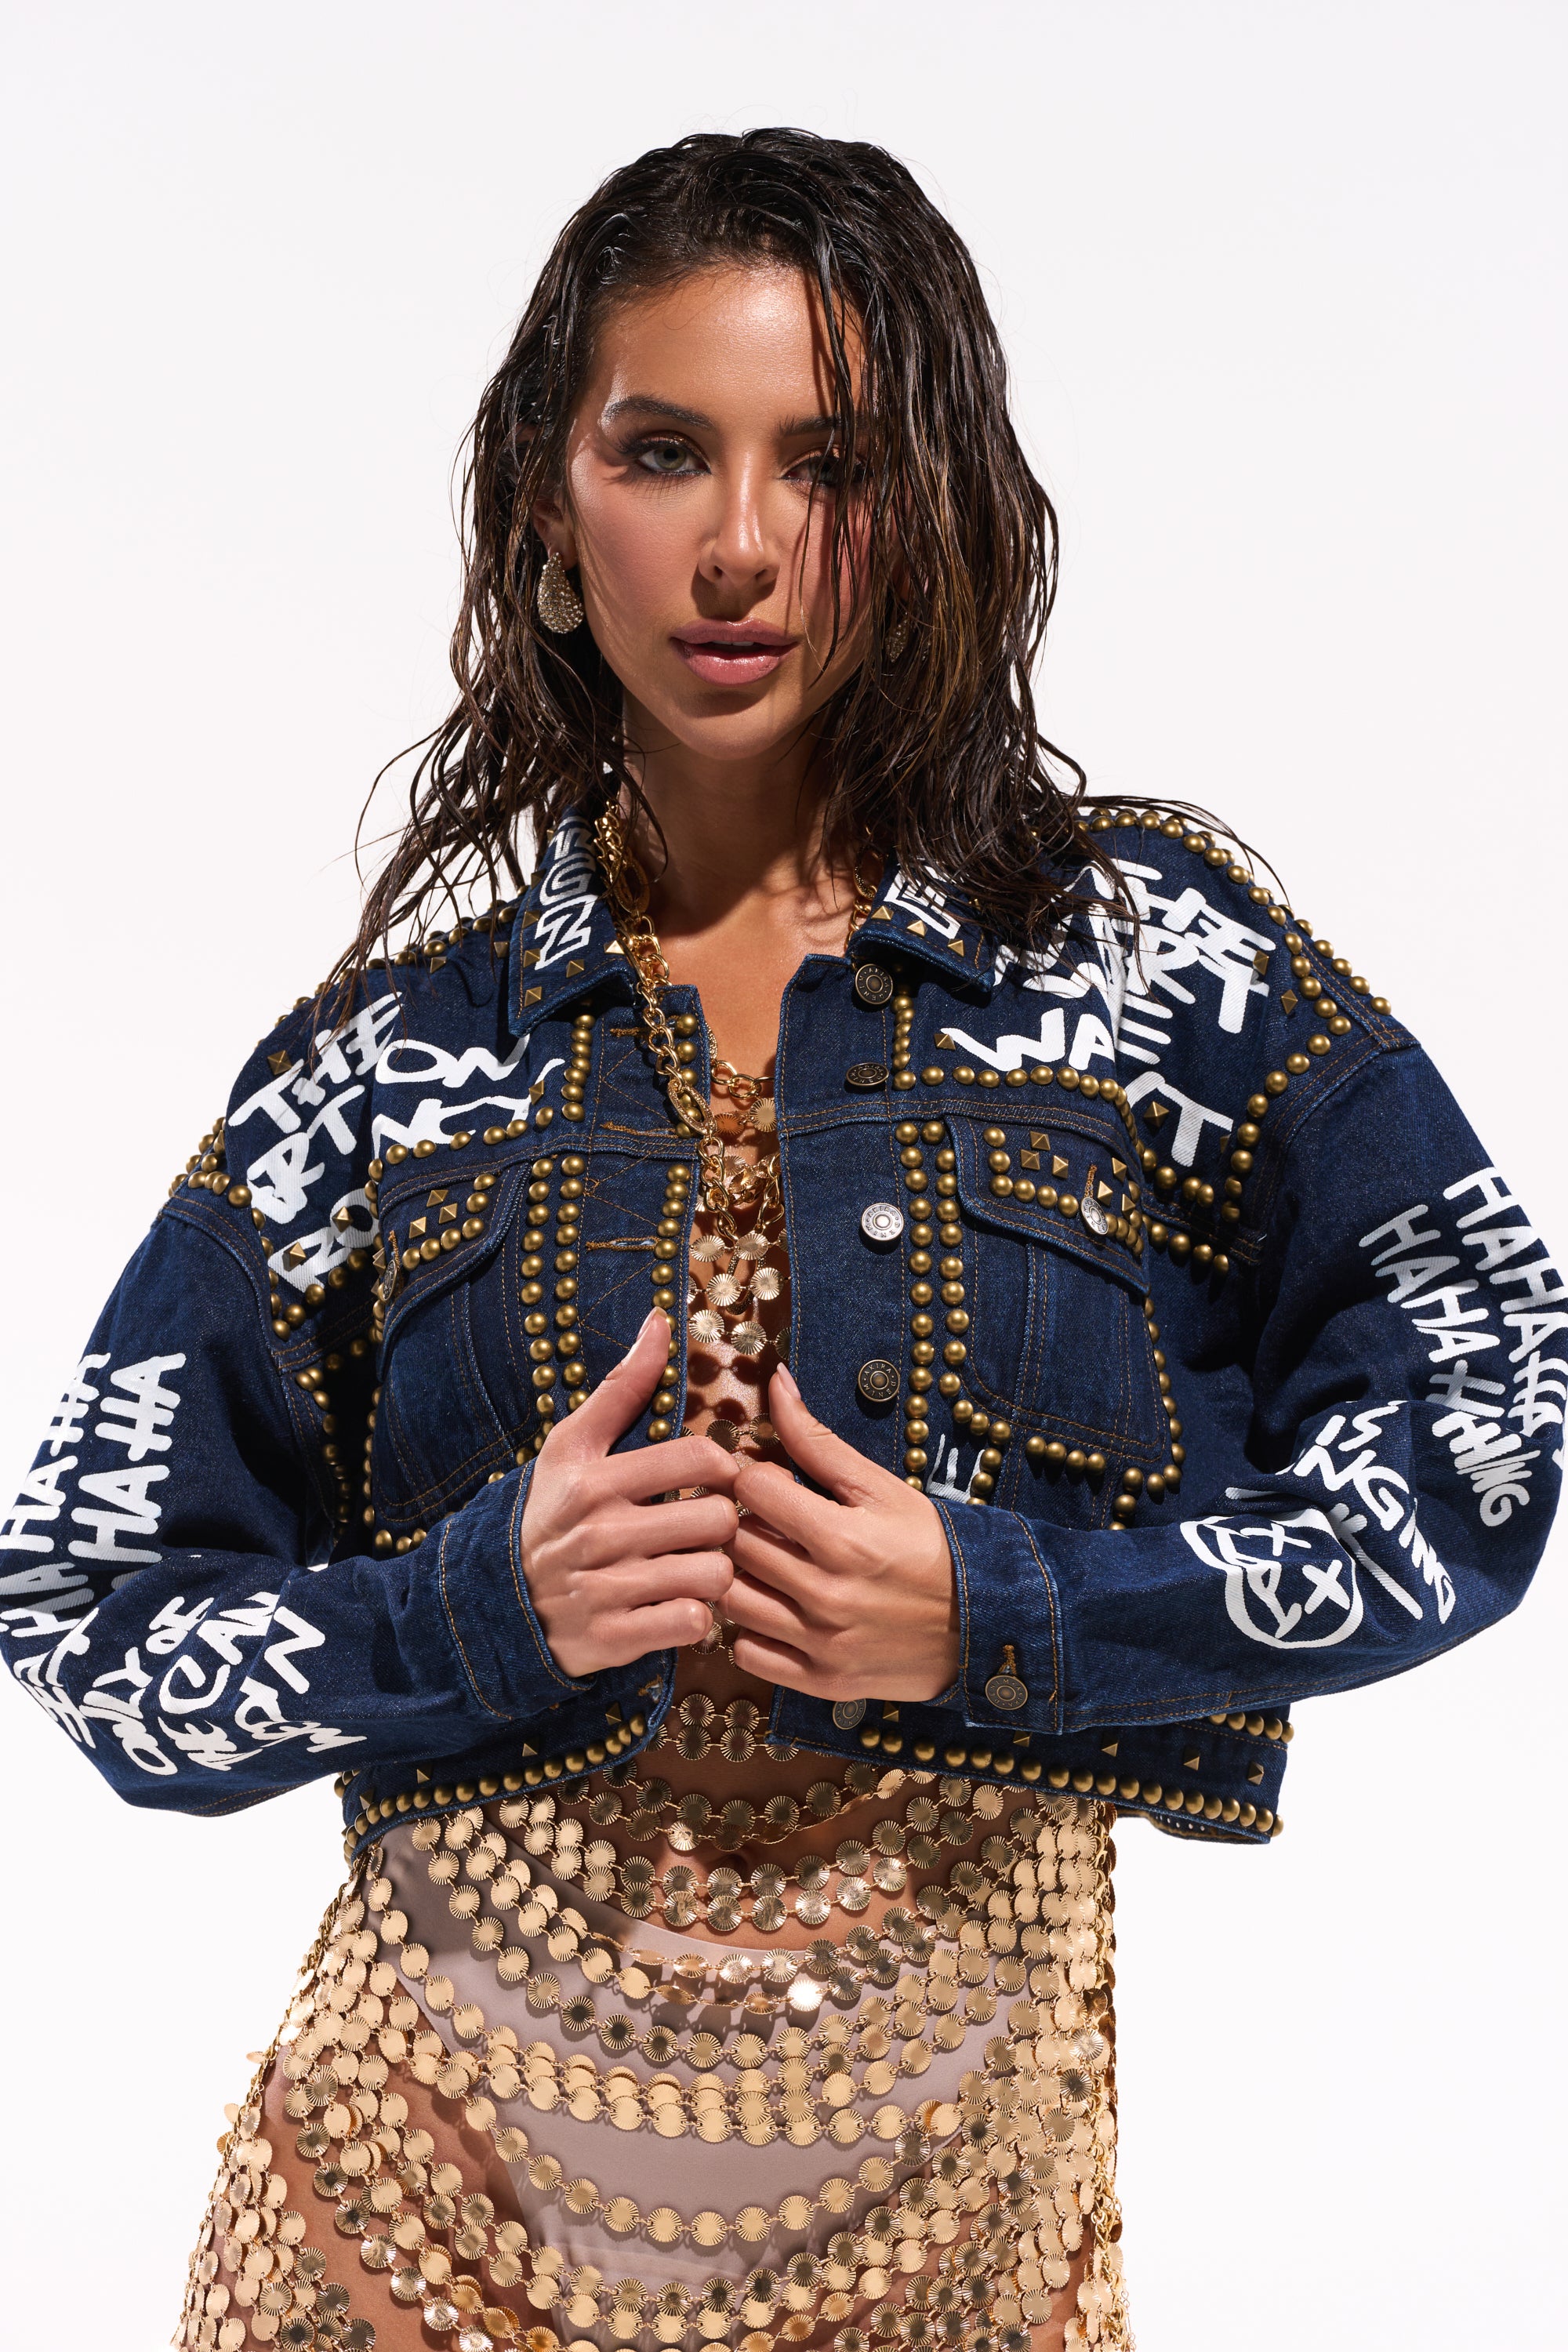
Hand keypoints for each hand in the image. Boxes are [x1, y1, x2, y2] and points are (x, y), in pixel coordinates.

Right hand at [520, 1311, 737, 1675]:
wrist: (494, 1602)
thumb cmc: (548, 1514)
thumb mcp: (572, 1447)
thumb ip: (623, 1386)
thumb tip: (662, 1319)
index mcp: (595, 1480)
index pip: (701, 1460)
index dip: (723, 1468)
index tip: (713, 1479)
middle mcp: (601, 1533)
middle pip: (718, 1519)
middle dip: (721, 1524)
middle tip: (706, 1529)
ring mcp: (606, 1589)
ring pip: (714, 1574)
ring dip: (714, 1574)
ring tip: (696, 1567)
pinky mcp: (614, 1639)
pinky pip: (693, 1623)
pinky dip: (696, 1617)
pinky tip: (679, 1604)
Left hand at [724, 1364, 958, 1701]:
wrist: (986, 1625)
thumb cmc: (931, 1546)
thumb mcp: (882, 1488)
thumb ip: (818, 1440)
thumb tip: (777, 1382)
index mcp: (842, 1537)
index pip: (750, 1489)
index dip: (754, 1476)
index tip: (772, 1482)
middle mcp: (826, 1594)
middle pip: (737, 1543)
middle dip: (744, 1522)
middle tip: (767, 1522)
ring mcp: (821, 1644)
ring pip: (732, 1598)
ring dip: (740, 1575)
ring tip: (767, 1565)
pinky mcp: (821, 1682)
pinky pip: (746, 1653)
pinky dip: (750, 1631)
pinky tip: (776, 1610)